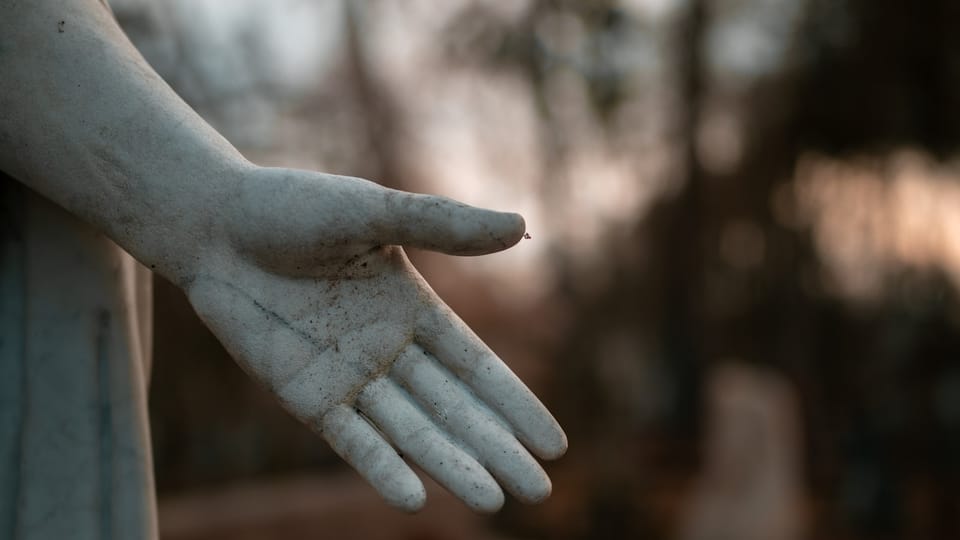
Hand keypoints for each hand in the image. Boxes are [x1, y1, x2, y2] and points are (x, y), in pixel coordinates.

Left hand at [182, 166, 566, 512]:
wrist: (214, 224)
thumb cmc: (294, 207)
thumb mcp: (374, 212)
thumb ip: (444, 225)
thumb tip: (521, 225)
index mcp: (412, 308)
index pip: (475, 366)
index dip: (515, 404)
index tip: (553, 444)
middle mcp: (387, 349)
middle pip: (453, 409)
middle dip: (496, 448)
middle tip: (539, 492)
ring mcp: (347, 376)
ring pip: (411, 431)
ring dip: (451, 465)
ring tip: (494, 501)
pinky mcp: (304, 396)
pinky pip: (351, 438)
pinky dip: (381, 468)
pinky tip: (415, 499)